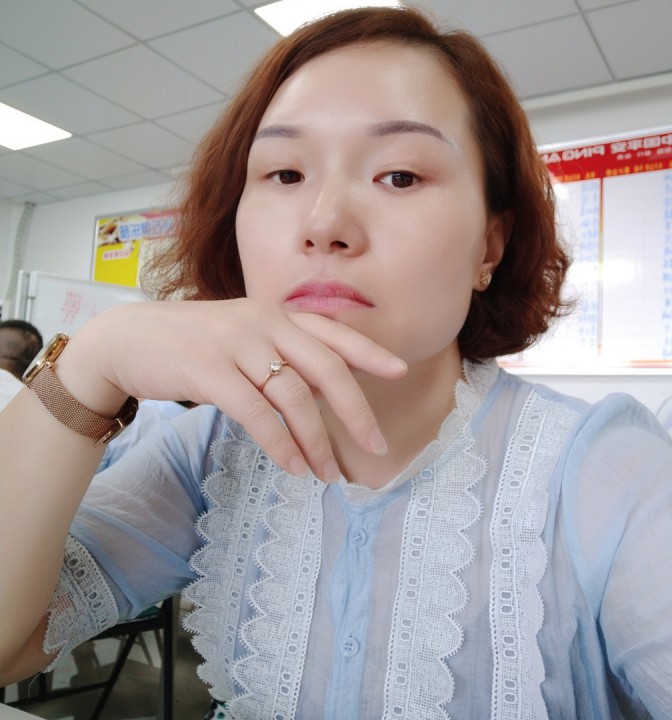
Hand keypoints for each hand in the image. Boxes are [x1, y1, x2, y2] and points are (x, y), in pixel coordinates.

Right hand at [69, 299, 406, 479]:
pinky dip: (281, 444)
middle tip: (377, 446)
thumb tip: (321, 392)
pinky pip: (257, 414)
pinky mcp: (210, 371)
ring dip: (317, 441)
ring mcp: (237, 345)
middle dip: (357, 411)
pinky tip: (293, 467)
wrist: (130, 340)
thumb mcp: (242, 336)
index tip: (401, 370)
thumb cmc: (194, 343)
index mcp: (276, 315)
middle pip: (327, 368)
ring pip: (294, 397)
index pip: (333, 332)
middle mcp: (264, 324)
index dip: (369, 352)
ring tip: (328, 473)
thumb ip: (281, 354)